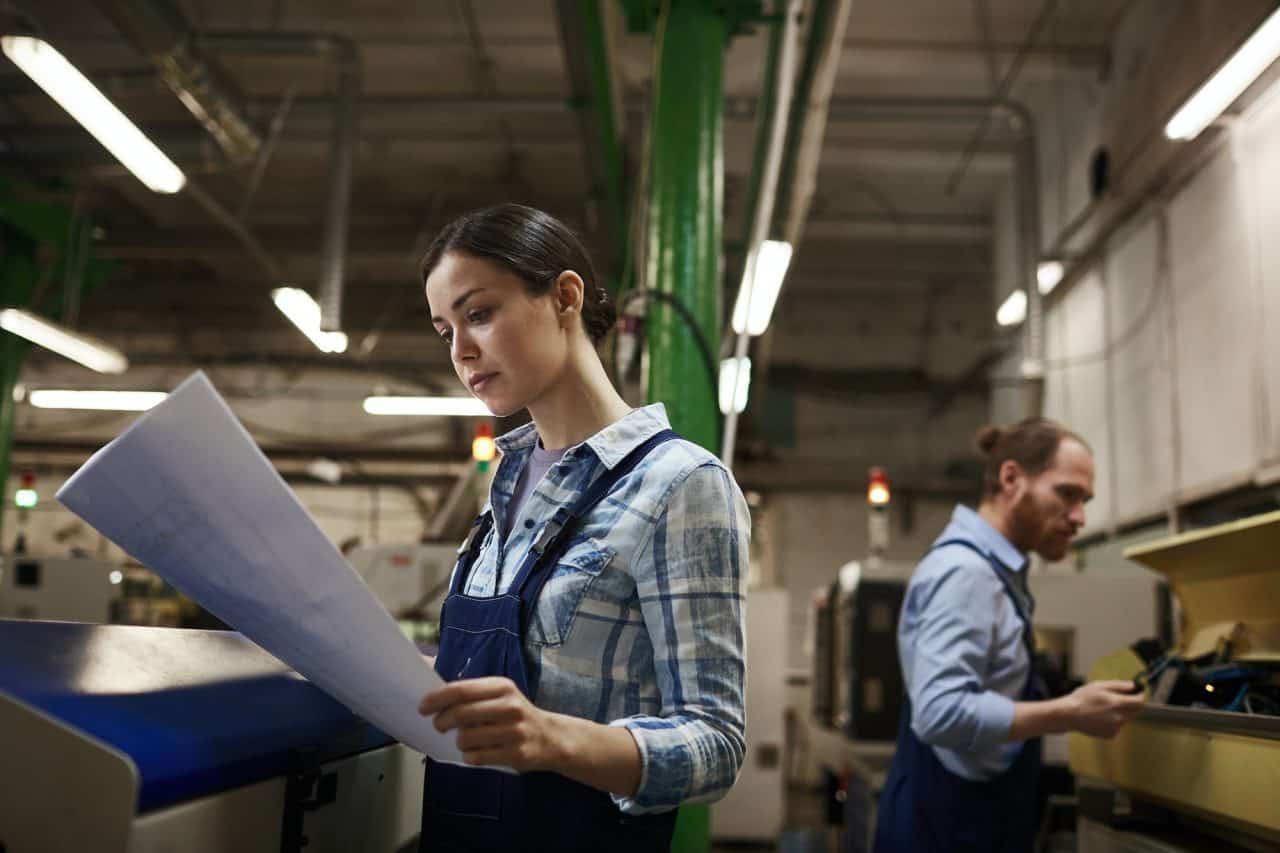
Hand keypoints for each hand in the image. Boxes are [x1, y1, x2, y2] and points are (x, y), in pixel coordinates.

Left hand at [419, 676, 559, 770]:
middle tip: (439, 725)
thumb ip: (472, 695)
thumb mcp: (500, 695)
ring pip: (466, 739)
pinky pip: (477, 758)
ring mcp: (515, 731)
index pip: (461, 690)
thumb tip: (434, 699)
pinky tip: (476, 752)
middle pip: (461, 714)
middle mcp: (510, 707)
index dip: (437, 699)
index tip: (422, 707)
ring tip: (465, 740)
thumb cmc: (515, 714)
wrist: (550, 737)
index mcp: (502, 687)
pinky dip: (469, 756)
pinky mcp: (516, 754)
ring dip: (458, 741)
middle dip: (441, 721)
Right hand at [1064, 680, 1145, 737]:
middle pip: (1134, 711)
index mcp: (1118, 704)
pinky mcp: (1111, 735)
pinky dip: (1113, 722)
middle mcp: (1120, 718)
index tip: (1137, 693)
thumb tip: (1134, 686)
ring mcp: (1116, 728)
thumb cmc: (1082, 698)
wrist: (1069, 715)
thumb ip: (1119, 686)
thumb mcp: (1100, 686)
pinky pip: (1118, 727)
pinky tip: (1100, 718)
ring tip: (1103, 709)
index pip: (1140, 702)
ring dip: (1120, 713)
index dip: (1140, 696)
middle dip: (1129, 705)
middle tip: (1114, 700)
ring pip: (1126, 719)